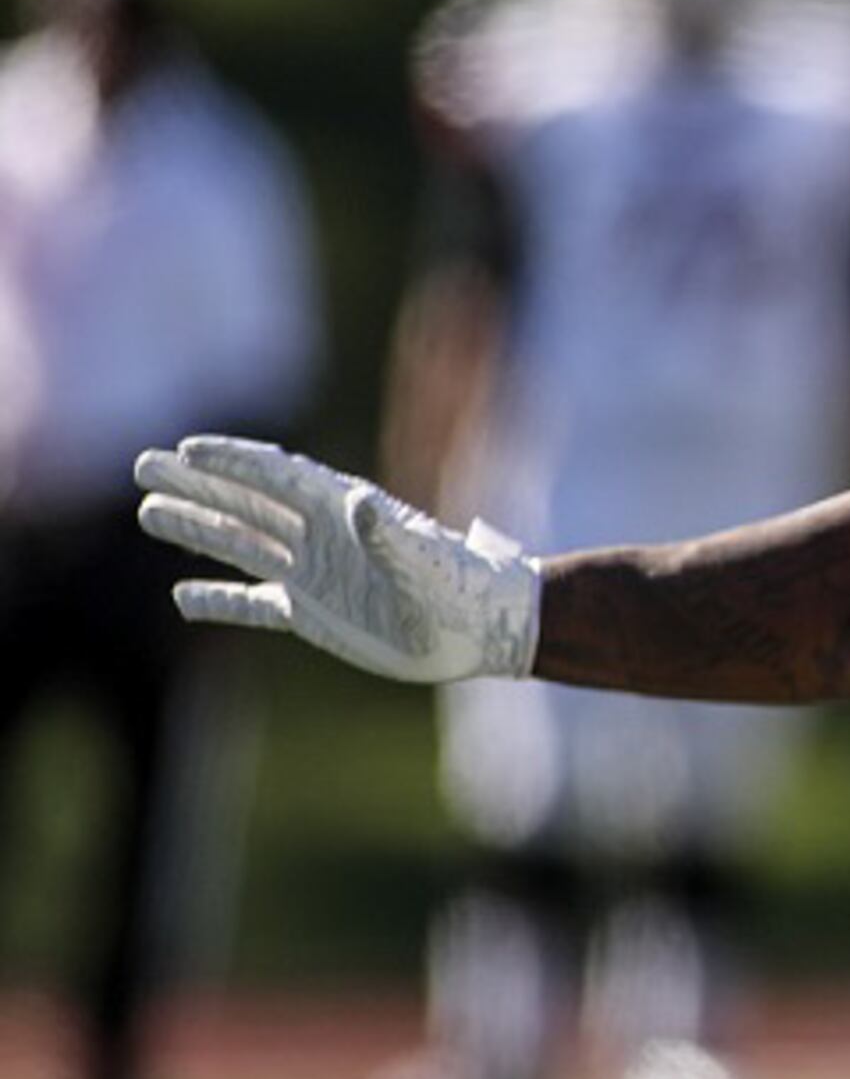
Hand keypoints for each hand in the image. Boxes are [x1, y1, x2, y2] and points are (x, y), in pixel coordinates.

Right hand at [134, 436, 541, 681]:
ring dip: (196, 530)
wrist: (478, 629)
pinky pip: (252, 603)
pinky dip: (219, 600)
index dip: (232, 460)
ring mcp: (312, 573)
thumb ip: (388, 535)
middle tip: (143, 466)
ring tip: (148, 512)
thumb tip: (359, 504)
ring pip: (241, 545)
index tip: (185, 448)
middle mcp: (320, 536)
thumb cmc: (459, 585)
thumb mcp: (425, 559)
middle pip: (244, 502)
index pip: (275, 476)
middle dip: (196, 485)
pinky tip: (182, 598)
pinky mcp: (312, 612)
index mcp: (342, 511)